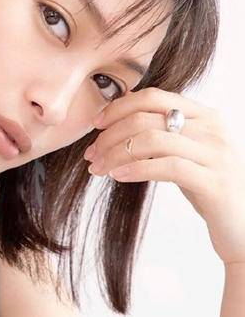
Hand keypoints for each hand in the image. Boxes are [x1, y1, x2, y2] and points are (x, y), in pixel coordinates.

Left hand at [82, 87, 244, 264]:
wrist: (243, 225)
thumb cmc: (206, 185)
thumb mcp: (185, 151)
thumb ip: (161, 131)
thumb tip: (119, 112)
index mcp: (205, 115)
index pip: (153, 96)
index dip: (118, 107)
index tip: (95, 125)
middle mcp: (213, 129)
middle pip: (146, 118)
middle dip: (110, 135)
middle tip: (91, 154)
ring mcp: (216, 154)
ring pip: (151, 140)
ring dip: (115, 154)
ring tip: (98, 168)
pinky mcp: (214, 181)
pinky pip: (166, 167)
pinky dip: (135, 169)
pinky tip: (118, 176)